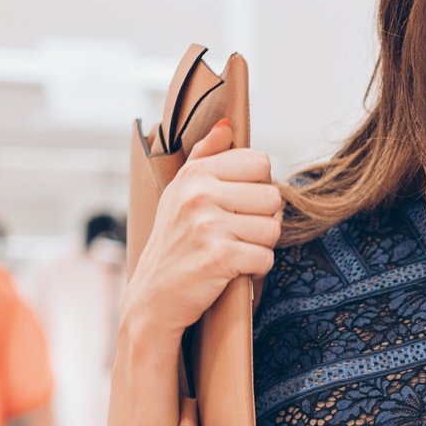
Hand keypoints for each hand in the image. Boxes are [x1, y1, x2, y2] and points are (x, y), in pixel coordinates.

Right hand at [120, 119, 283, 339]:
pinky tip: (231, 271)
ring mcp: (208, 224)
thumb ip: (207, 156)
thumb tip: (228, 125)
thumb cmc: (174, 245)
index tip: (236, 207)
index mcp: (195, 174)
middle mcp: (199, 193)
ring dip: (259, 247)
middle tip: (234, 236)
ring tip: (232, 252)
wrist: (152, 299)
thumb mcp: (181, 194)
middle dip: (262, 221)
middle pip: (273, 196)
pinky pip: (266, 257)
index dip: (257, 189)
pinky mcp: (219, 256)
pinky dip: (255, 270)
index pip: (260, 163)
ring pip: (273, 228)